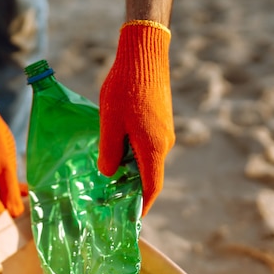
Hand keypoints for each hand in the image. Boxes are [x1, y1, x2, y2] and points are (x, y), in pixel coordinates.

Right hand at [0, 84, 24, 218]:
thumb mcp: (7, 168)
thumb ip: (11, 193)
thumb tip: (16, 214)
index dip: (12, 221)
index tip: (29, 223)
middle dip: (13, 209)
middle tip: (34, 210)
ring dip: (11, 197)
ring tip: (30, 195)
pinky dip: (5, 188)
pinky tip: (22, 187)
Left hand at [98, 20, 174, 216]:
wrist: (145, 54)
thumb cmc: (125, 88)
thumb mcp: (110, 123)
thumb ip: (109, 152)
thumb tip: (109, 174)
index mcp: (153, 148)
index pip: (151, 188)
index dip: (142, 206)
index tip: (132, 219)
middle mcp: (164, 143)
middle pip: (150, 175)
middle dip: (132, 188)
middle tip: (111, 198)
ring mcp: (165, 131)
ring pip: (148, 159)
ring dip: (131, 169)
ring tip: (109, 173)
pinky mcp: (162, 120)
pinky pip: (148, 145)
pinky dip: (134, 153)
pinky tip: (116, 147)